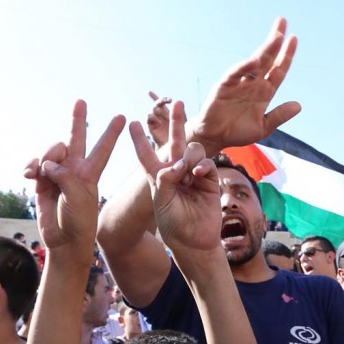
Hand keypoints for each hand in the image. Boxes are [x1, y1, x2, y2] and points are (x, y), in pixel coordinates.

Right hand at [24, 100, 125, 259]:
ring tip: (42, 173)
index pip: (103, 148)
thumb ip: (65, 176)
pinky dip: (31, 167)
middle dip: (77, 120)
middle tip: (81, 101)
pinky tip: (29, 175)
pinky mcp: (42, 182)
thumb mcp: (79, 197)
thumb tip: (46, 164)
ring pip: (50, 152)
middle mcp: (75, 170)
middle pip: (76, 139)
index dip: (111, 133)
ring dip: (45, 157)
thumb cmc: (79, 222)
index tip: (122, 117)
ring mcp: (58, 175)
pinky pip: (35, 166)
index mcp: (90, 173)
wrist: (64, 241)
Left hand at [130, 101, 221, 254]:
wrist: (194, 240)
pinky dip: (203, 165)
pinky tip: (198, 173)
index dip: (140, 139)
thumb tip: (180, 162)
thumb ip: (166, 178)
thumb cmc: (173, 224)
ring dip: (190, 155)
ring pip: (193, 150)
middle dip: (176, 122)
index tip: (133, 122)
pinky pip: (207, 163)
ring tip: (189, 171)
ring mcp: (194, 175)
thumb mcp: (161, 200)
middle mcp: (176, 172)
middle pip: (175, 142)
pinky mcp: (210, 181)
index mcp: (158, 176)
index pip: (147, 154)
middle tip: (177, 102)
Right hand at [187, 18, 299, 153]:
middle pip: (267, 58)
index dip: (286, 55)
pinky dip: (244, 67)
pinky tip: (254, 61)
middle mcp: (253, 83)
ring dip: (265, 50)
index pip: (279, 69)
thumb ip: (279, 116)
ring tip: (276, 36)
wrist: (214, 138)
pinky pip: (235, 74)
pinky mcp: (224, 87)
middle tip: (282, 21)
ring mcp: (239, 83)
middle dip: (275, 40)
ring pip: (253, 62)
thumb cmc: (237, 132)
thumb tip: (298, 105)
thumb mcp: (263, 127)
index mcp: (264, 92)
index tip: (294, 38)